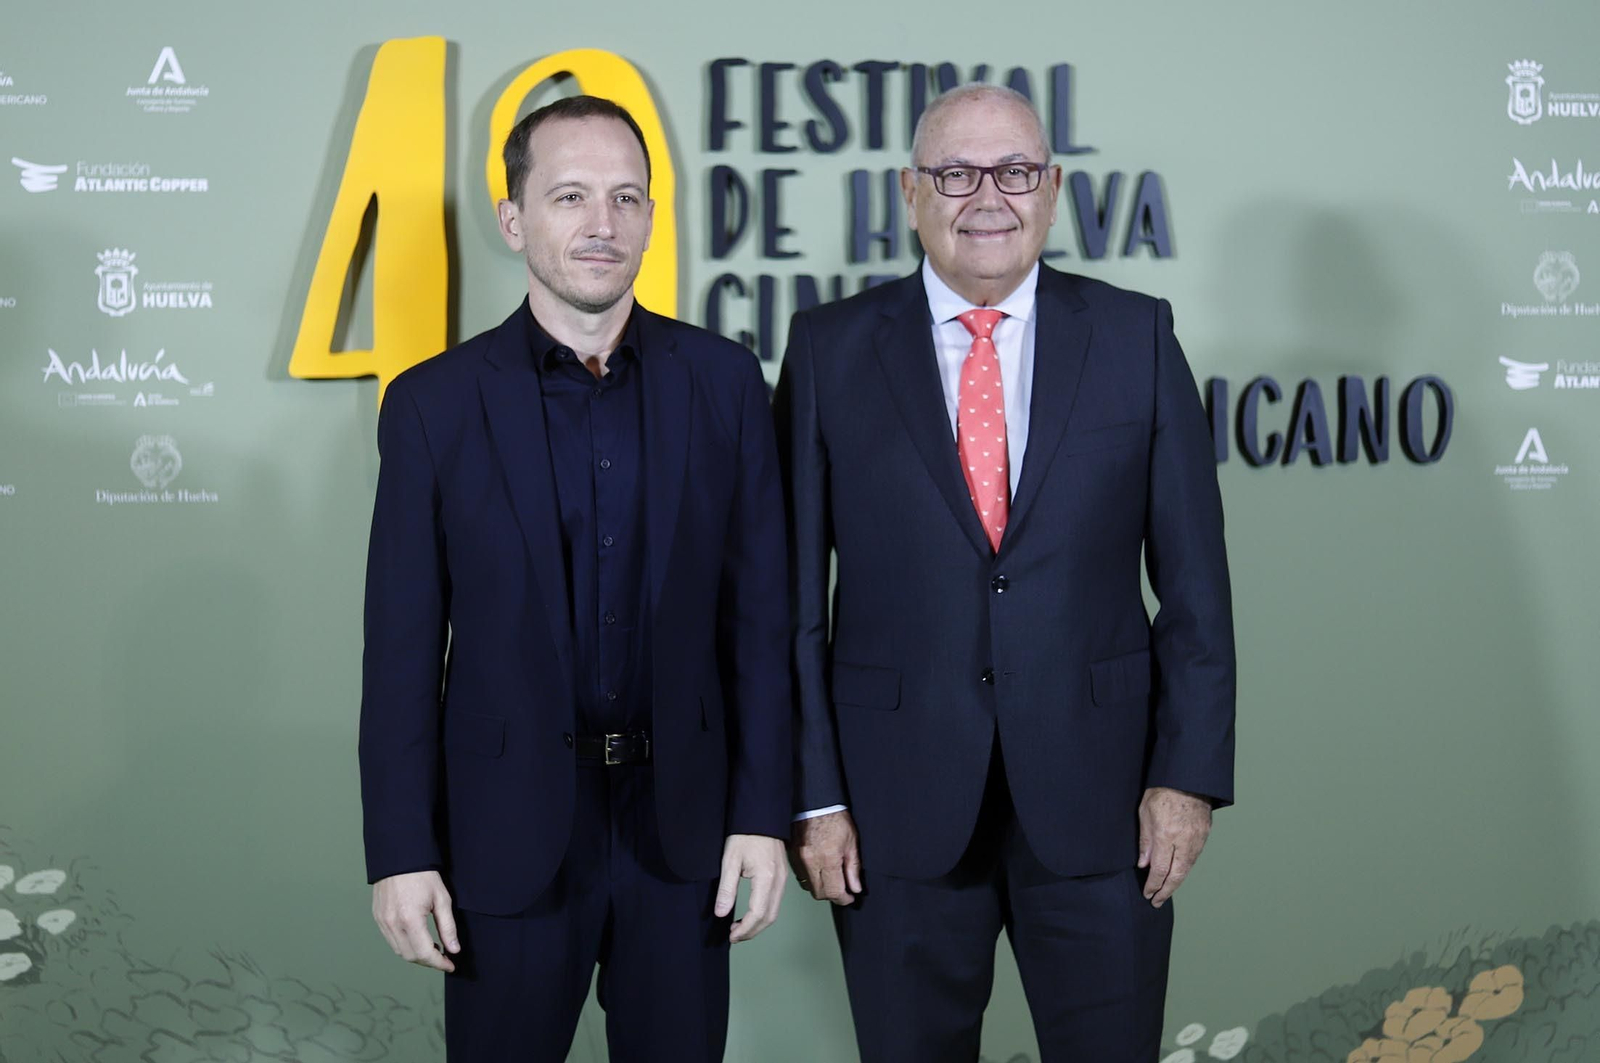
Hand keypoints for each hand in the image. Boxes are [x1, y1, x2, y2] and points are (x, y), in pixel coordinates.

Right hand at [372, 870, 459, 971]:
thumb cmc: (423, 875)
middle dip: (429, 961)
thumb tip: (454, 949)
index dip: (439, 963)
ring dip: (417, 955)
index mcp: (410, 920)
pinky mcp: (378, 918)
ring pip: (400, 951)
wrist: (399, 857)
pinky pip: (391, 941)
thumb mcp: (442, 899)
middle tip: (444, 957)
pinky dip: (405, 946)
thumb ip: (448, 927)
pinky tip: (418, 940)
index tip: (450, 965)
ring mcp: (383, 922)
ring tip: (433, 949)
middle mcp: (393, 924)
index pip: (425, 953)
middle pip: (411, 956)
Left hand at [716, 834, 786, 942]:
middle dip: (752, 931)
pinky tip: (750, 913)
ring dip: (758, 924)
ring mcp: (782, 879)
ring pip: (774, 911)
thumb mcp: (730, 861)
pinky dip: (763, 913)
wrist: (761, 817)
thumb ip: (726, 889)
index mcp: (766, 878)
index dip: (745, 930)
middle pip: (769, 917)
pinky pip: (775, 902)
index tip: (731, 937)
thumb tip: (721, 913)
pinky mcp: (781, 876)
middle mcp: (779, 882)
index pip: (758, 914)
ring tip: (739, 927)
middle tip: (734, 936)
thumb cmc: (744, 836)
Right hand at [788, 810, 861, 905]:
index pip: (834, 892)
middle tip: (842, 890)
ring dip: (821, 888)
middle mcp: (811, 862)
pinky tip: (819, 871)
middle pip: (820, 893)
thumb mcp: (851, 842)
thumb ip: (853, 868)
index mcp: (828, 859)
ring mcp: (799, 859)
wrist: (816, 802)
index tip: (849, 897)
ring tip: (831, 880)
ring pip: (809, 886)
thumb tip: (855, 887)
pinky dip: (811, 878)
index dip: (844, 899)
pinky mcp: (792, 855)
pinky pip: (801, 876)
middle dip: (832, 895)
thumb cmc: (835, 818)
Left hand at [1137, 787, 1212, 907]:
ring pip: (1187, 868)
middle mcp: (1184, 840)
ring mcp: (1197, 838)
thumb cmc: (1162, 790)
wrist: (1188, 777)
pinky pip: (1194, 857)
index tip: (1148, 893)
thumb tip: (1144, 864)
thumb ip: (1145, 840)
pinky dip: (1185, 869)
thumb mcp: (1145, 812)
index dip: (1154, 885)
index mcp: (1167, 834)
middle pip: (1177, 875)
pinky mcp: (1205, 834)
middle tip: (1157, 901)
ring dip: (1176, 882)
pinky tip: (1177, 874)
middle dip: (1166, 891)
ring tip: (1166, 891)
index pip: (1160, 869)